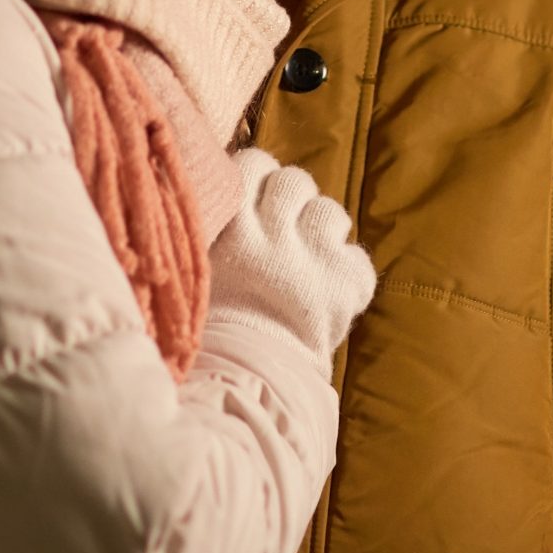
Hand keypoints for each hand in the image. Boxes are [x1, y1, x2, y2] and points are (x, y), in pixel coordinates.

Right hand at [205, 150, 376, 365]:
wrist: (246, 389)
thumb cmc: (208, 335)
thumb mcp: (195, 272)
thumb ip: (206, 232)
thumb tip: (208, 190)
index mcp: (232, 229)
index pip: (254, 163)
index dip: (257, 176)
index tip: (253, 195)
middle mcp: (275, 236)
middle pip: (295, 181)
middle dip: (291, 200)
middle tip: (281, 227)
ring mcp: (314, 260)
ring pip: (331, 213)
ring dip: (321, 231)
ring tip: (307, 258)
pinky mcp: (346, 287)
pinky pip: (357, 260)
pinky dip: (346, 273)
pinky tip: (328, 290)